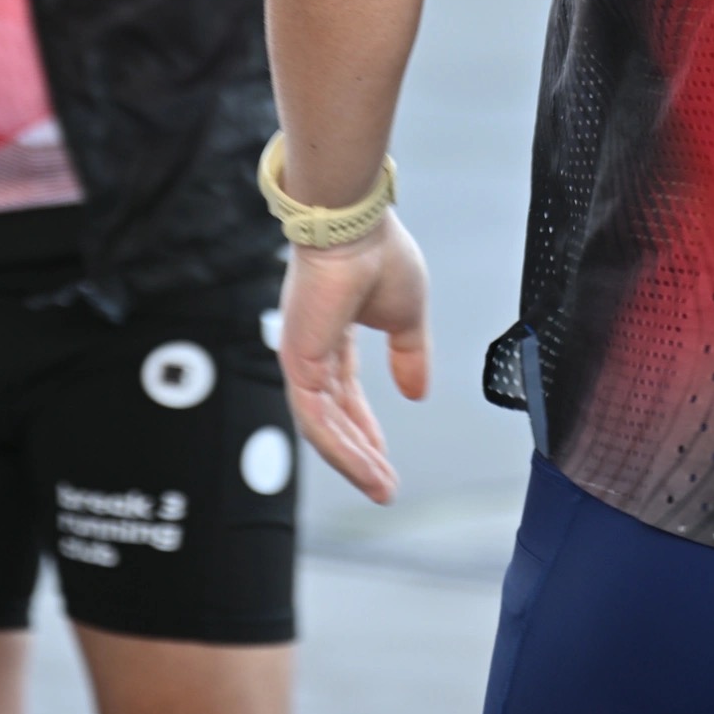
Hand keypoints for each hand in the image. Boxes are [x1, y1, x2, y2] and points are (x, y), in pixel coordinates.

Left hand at [277, 213, 430, 502]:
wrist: (356, 225)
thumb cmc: (379, 253)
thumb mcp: (407, 316)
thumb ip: (410, 355)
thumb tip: (417, 395)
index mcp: (333, 332)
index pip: (345, 394)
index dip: (365, 429)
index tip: (385, 461)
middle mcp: (311, 348)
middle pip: (333, 417)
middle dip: (359, 454)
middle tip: (383, 487)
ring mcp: (300, 357)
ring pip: (323, 427)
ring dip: (353, 460)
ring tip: (381, 488)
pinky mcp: (297, 362)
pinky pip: (317, 419)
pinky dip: (342, 447)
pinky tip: (367, 467)